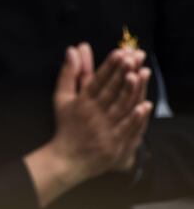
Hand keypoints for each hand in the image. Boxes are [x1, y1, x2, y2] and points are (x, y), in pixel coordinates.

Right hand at [50, 43, 151, 180]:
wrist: (67, 159)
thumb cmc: (67, 125)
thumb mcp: (62, 98)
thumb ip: (68, 73)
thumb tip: (72, 49)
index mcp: (81, 103)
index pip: (96, 81)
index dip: (109, 67)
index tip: (120, 52)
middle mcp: (92, 115)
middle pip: (110, 91)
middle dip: (123, 73)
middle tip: (135, 56)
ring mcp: (104, 129)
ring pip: (120, 108)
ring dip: (132, 91)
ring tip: (143, 73)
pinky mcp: (114, 143)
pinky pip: (126, 129)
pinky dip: (136, 118)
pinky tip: (145, 105)